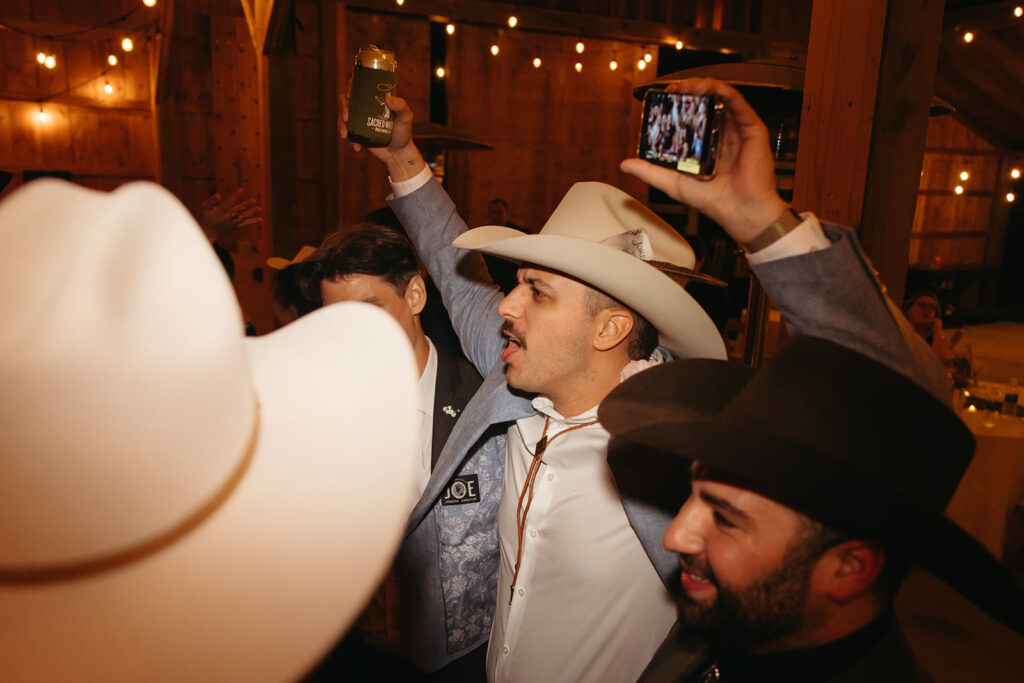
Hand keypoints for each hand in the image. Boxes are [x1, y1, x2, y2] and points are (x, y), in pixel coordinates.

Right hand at [198, 188, 261, 242]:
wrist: (207, 234)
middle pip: (237, 211)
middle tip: (254, 201)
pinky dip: (252, 222)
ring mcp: (232, 223)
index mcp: (219, 212)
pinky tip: (260, 219)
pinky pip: (244, 225)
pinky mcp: (235, 227)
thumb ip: (211, 201)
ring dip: (252, 214)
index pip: (228, 204)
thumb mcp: (204, 208)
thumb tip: (219, 195)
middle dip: (246, 206)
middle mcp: (227, 218)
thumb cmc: (205, 218)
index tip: (241, 190)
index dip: (234, 197)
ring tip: (260, 209)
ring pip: (243, 218)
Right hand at [339, 87, 424, 181]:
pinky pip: (348, 133)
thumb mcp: (406, 117)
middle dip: (342, 108)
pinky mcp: (357, 132)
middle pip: (346, 101)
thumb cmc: (404, 132)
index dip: (350, 87)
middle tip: (346, 118)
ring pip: (343, 117)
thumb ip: (401, 106)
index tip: (348, 94)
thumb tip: (387, 98)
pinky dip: (350, 141)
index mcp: (374, 98)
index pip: (358, 86)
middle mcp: (364, 106)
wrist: (398, 153)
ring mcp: (359, 119)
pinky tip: (357, 147)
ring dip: (341, 125)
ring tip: (345, 135)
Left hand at [620, 78, 787, 245]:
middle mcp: (722, 134)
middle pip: (705, 103)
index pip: (691, 116)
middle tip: (674, 88)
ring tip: (688, 85)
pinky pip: (739, 104)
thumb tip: (625, 164)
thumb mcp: (672, 183)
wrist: (738, 210)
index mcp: (705, 145)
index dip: (678, 104)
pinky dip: (724, 92)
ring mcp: (737, 130)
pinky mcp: (752, 129)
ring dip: (704, 86)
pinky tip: (710, 87)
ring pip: (721, 98)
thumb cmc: (712, 200)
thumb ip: (649, 172)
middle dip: (689, 91)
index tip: (665, 97)